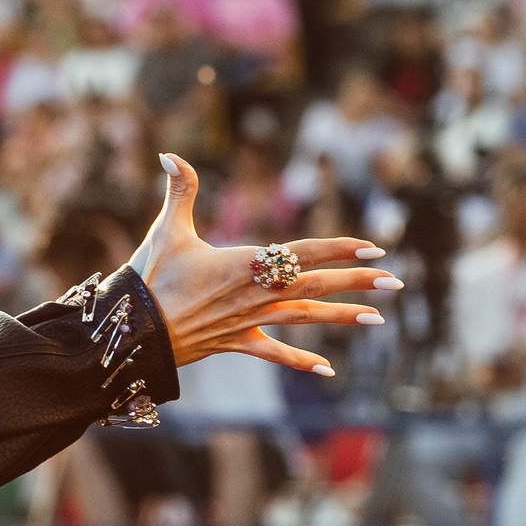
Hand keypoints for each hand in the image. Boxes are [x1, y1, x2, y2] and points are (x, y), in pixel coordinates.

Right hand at [132, 153, 395, 374]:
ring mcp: (248, 321)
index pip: (301, 252)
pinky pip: (273, 353)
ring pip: (304, 317)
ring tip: (378, 318)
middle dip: (356, 281)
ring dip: (342, 317)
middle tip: (394, 280)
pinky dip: (300, 361)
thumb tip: (168, 155)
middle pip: (314, 284)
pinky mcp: (234, 342)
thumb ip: (178, 190)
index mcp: (244, 264)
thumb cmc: (148, 280)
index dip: (338, 248)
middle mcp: (254, 294)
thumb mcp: (166, 231)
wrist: (131, 333)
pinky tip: (328, 369)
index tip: (373, 246)